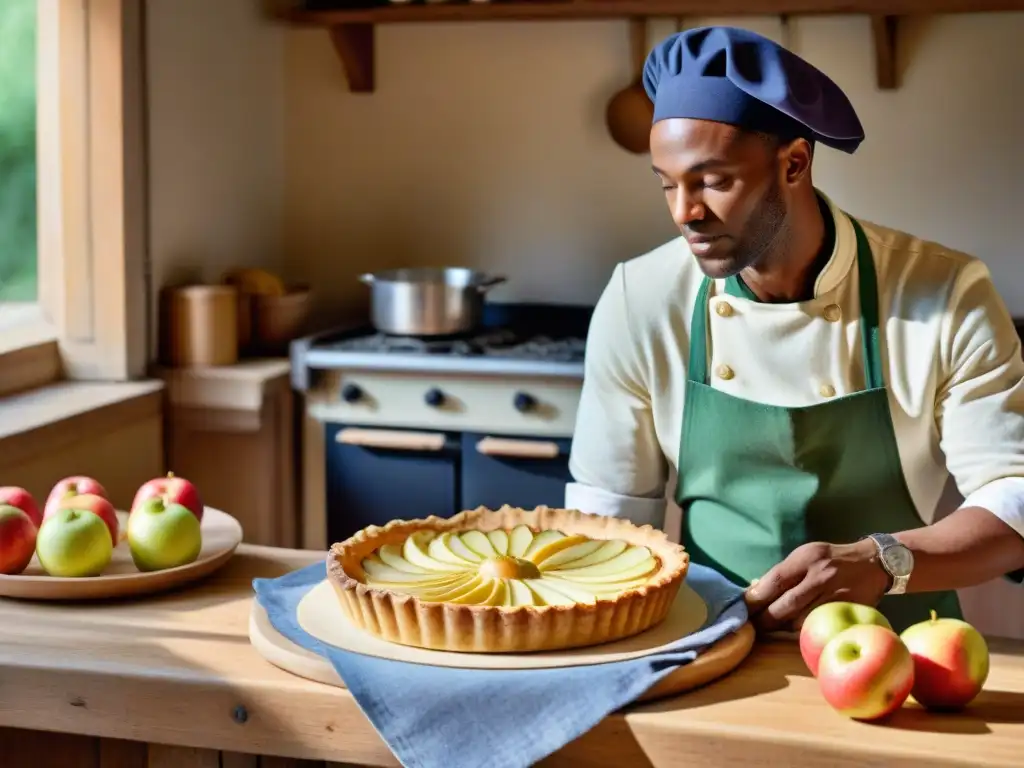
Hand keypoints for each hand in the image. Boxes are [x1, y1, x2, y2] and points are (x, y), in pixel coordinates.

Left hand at [743, 540, 889, 632]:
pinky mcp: (848, 610)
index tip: (743, 608)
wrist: (873, 562)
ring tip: (768, 631)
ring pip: (801, 620)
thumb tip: (754, 590)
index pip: (776, 580)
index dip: (756, 598)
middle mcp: (821, 576)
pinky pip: (819, 626)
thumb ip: (783, 573)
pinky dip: (802, 632)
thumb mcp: (805, 555)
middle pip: (786, 604)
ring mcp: (836, 595)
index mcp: (807, 559)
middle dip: (765, 619)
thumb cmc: (830, 559)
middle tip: (752, 627)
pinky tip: (792, 632)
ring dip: (782, 628)